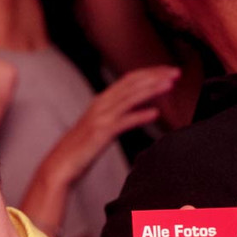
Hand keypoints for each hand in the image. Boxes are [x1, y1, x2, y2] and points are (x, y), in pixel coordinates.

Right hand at [49, 65, 178, 182]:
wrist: (60, 166)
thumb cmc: (80, 150)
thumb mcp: (100, 127)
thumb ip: (116, 116)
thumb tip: (137, 110)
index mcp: (101, 102)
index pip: (129, 79)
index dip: (150, 73)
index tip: (168, 71)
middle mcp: (100, 105)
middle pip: (131, 83)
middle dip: (155, 76)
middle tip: (176, 72)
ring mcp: (100, 118)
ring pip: (129, 97)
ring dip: (151, 89)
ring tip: (170, 85)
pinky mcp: (101, 133)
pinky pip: (123, 121)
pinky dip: (140, 115)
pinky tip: (155, 114)